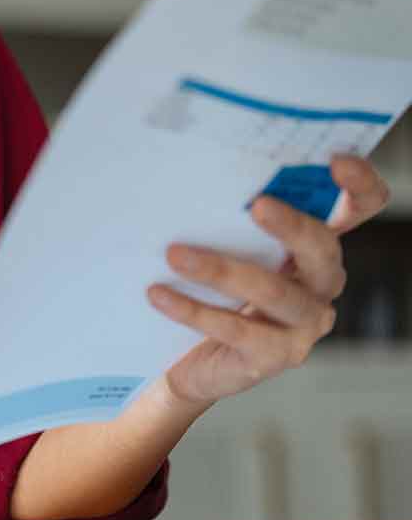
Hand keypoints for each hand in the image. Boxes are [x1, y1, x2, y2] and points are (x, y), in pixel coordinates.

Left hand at [148, 155, 389, 406]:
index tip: (338, 162)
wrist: (186, 356)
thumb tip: (182, 173)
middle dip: (293, 225)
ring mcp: (303, 324)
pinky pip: (238, 330)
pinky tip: (159, 293)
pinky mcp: (275, 356)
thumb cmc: (208, 285)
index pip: (356, 210)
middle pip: (323, 249)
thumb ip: (222, 212)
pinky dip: (194, 310)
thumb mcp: (221, 242)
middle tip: (258, 205)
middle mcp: (319, 283)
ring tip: (175, 253)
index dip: (360, 187)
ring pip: (274, 291)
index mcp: (313, 245)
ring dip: (222, 270)